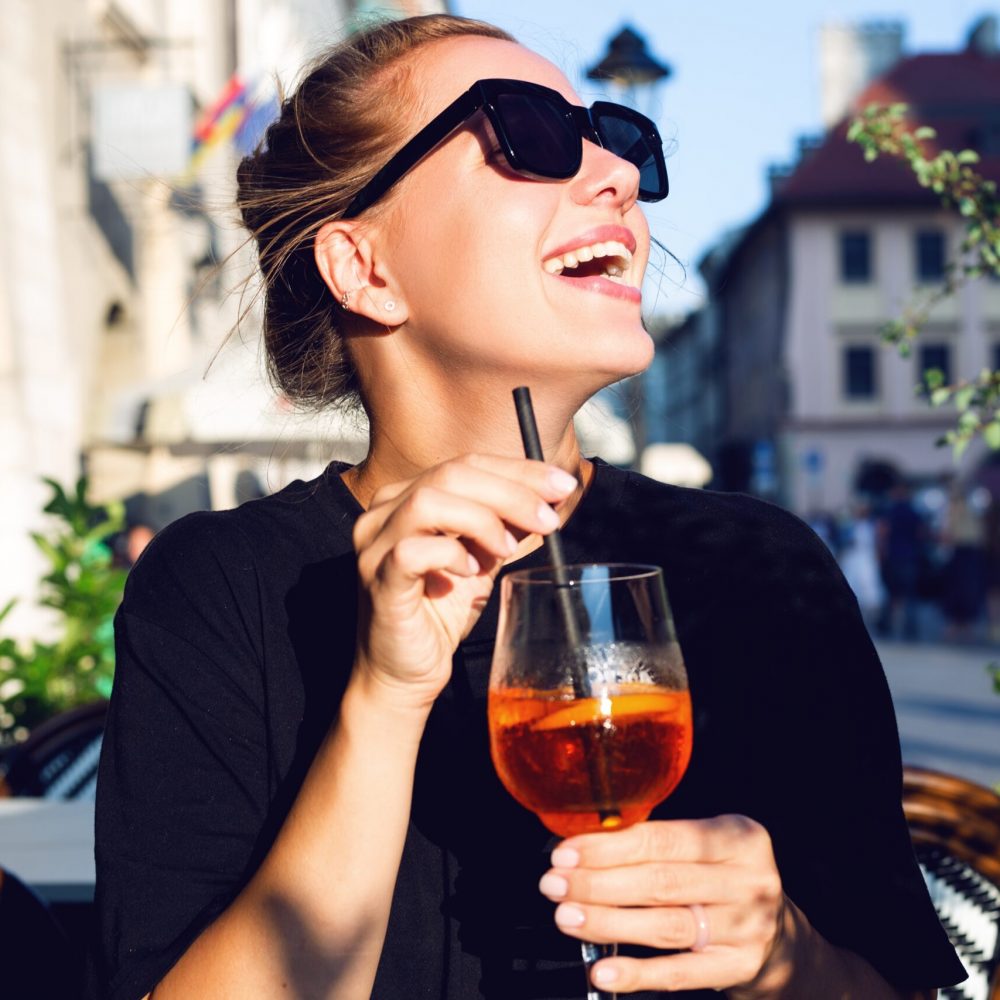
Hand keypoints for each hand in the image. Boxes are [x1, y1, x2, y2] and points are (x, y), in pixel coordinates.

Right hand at [351, 454, 577, 707]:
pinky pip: (412, 551)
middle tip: (548, 518)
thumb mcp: (482, 560)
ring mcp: (374, 543)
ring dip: (481, 519)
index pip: (466, 464)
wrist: (404, 673)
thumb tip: (548, 500)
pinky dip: (450, 555)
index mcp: (407, 497)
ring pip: (429, 502)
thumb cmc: (439, 614)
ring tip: (507, 548)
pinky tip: (471, 572)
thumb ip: (505, 527)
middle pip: (450, 474)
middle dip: (511, 492)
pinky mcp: (377, 578)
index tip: (562, 485)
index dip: (519, 470)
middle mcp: (384, 511)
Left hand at [539, 816, 785, 994]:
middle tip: (553, 884)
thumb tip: (580, 846)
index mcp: (738, 836)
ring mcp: (747, 927)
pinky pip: (680, 972)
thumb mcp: (705, 845)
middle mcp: (749, 880)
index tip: (565, 853)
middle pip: (660, 883)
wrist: (779, 932)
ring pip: (665, 926)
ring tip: (565, 917)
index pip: (663, 840)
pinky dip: (638, 972)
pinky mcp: (739, 967)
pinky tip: (602, 970)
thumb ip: (655, 842)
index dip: (609, 847)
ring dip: (607, 922)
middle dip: (598, 883)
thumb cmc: (720, 876)